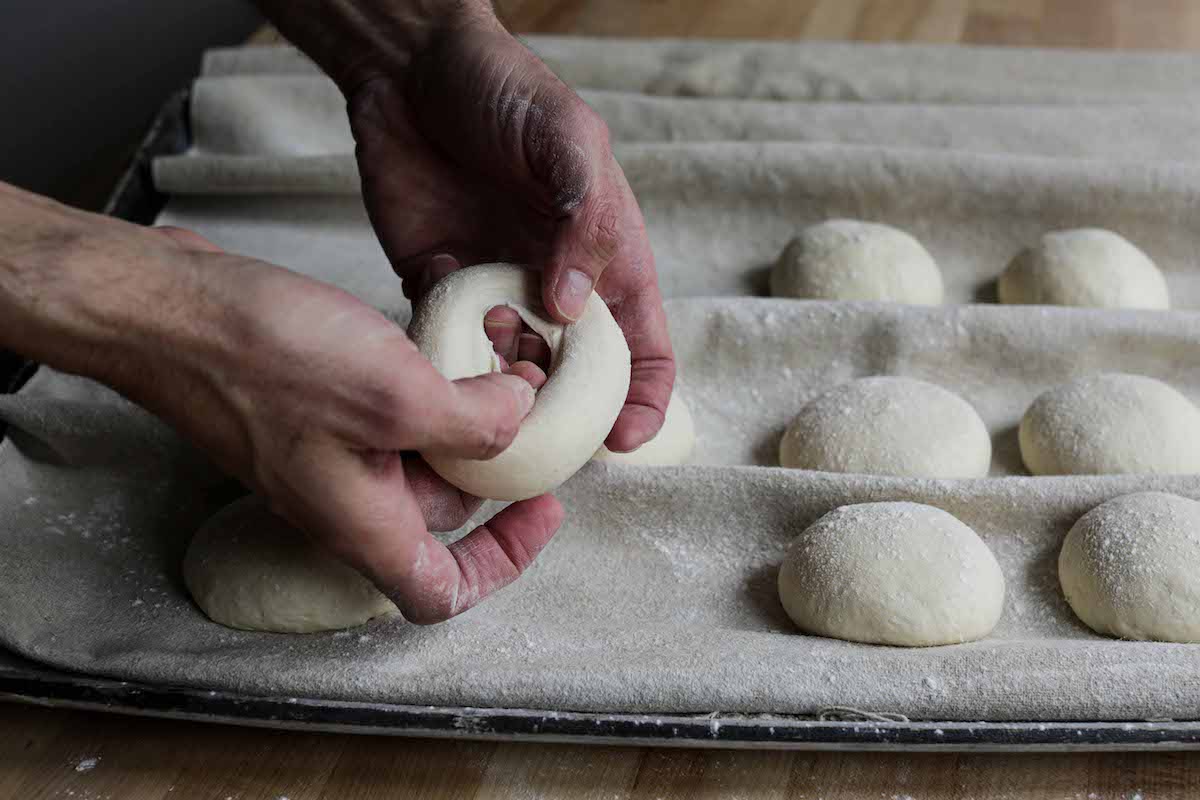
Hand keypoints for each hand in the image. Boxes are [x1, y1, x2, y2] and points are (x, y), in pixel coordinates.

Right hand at [0, 183, 562, 622]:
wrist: (165, 309)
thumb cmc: (262, 358)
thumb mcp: (393, 394)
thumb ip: (471, 422)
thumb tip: (518, 417)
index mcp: (362, 522)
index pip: (440, 592)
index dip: (503, 562)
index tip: (540, 509)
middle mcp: (345, 498)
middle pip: (445, 508)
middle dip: (496, 457)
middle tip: (531, 396)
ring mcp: (326, 452)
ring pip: (420, 451)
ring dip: (465, 411)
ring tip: (498, 356)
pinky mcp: (313, 407)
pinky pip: (388, 412)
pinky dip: (425, 383)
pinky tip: (442, 338)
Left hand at [259, 0, 675, 450]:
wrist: (409, 67)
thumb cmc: (506, 91)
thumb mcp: (568, 141)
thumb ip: (583, 220)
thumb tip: (574, 306)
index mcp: (604, 258)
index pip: (640, 350)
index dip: (642, 402)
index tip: (620, 440)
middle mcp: (554, 286)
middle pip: (573, 379)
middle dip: (561, 411)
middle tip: (531, 415)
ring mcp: (495, 291)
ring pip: (506, 372)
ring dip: (498, 383)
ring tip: (481, 355)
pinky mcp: (437, 288)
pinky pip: (445, 345)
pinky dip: (443, 351)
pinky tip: (437, 304)